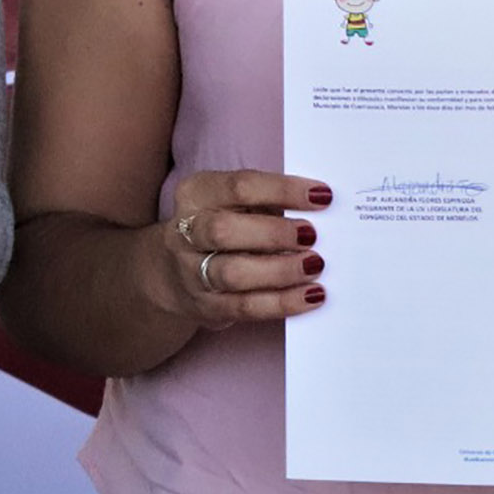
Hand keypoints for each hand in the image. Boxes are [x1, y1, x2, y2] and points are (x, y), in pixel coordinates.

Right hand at [154, 170, 330, 328]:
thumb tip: (319, 206)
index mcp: (195, 194)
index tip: (321, 195)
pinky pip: (245, 307)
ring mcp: (191, 272)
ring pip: (233, 273)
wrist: (171, 273)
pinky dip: (282, 302)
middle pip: (224, 231)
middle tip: (312, 235)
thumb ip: (266, 201)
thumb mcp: (231, 204)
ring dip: (280, 270)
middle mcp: (185, 232)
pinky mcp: (207, 307)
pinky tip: (311, 296)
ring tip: (315, 265)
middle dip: (273, 233)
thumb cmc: (218, 228)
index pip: (239, 186)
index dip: (282, 190)